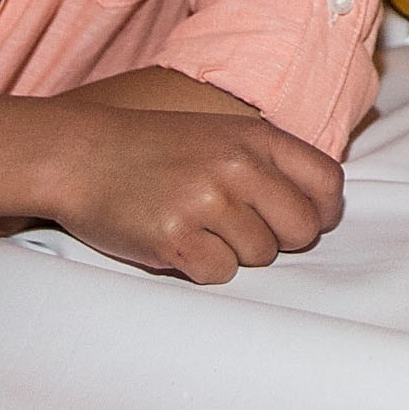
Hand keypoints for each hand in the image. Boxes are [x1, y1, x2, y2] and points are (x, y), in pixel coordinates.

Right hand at [44, 104, 344, 284]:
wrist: (80, 156)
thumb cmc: (153, 150)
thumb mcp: (220, 134)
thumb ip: (268, 163)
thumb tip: (317, 211)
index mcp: (256, 137)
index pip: (328, 185)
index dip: (320, 212)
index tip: (298, 221)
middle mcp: (238, 166)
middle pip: (302, 230)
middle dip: (278, 240)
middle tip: (238, 230)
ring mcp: (207, 202)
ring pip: (261, 256)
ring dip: (234, 252)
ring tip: (198, 227)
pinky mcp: (176, 238)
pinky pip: (221, 274)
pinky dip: (203, 268)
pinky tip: (178, 242)